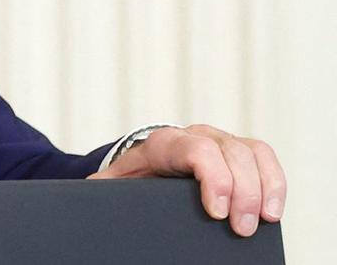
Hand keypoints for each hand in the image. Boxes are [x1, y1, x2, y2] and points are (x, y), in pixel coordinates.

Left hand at [89, 124, 285, 236]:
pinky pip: (264, 158)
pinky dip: (274, 183)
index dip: (213, 177)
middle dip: (242, 192)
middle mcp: (196, 135)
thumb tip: (89, 196)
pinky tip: (272, 209)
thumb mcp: (116, 184)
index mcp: (163, 143)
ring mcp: (220, 140)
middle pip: (231, 153)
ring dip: (264, 187)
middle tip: (241, 229)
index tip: (216, 212)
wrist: (143, 162)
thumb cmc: (132, 176)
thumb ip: (103, 190)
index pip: (197, 150)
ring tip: (264, 221)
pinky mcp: (239, 152)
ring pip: (253, 152)